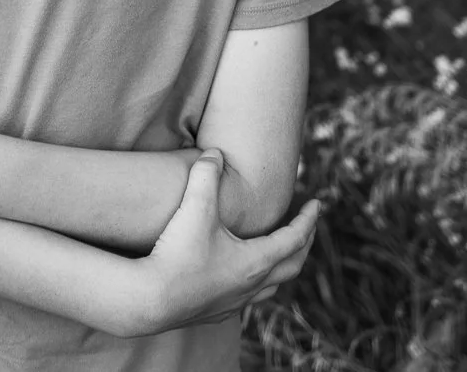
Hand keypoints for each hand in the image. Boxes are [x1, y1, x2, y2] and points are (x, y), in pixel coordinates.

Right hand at [131, 150, 318, 335]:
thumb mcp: (195, 207)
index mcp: (256, 261)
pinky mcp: (214, 313)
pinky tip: (241, 280)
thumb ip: (206, 175)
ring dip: (280, 268)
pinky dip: (254, 285)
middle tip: (307, 228)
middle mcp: (252, 286)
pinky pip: (246, 300)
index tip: (317, 204)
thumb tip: (214, 153)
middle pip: (291, 266)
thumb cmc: (177, 255)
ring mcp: (234, 303)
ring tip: (278, 255)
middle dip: (303, 244)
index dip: (308, 219)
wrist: (149, 300)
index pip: (294, 238)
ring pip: (270, 288)